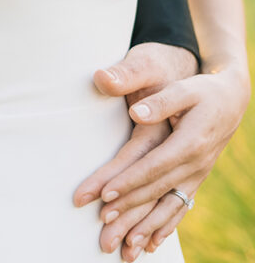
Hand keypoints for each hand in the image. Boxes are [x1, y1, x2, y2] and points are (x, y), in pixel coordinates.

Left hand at [74, 42, 248, 257]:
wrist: (232, 99)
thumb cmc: (202, 90)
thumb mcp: (184, 89)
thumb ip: (160, 101)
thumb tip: (136, 113)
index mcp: (189, 142)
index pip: (153, 167)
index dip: (129, 181)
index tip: (105, 193)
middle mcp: (194, 165)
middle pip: (157, 192)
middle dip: (129, 210)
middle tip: (103, 224)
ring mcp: (197, 175)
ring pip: (169, 207)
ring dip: (146, 228)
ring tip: (125, 248)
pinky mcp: (195, 179)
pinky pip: (180, 208)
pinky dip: (164, 227)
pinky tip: (150, 245)